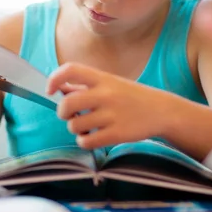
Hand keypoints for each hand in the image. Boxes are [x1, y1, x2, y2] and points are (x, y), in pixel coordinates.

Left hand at [47, 63, 179, 149]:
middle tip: (70, 114)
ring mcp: (112, 114)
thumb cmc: (130, 96)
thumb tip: (58, 87)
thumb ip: (84, 85)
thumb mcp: (109, 83)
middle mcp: (106, 94)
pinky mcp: (117, 134)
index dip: (54, 79)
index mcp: (102, 78)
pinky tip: (93, 136)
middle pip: (67, 103)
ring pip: (74, 125)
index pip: (71, 70)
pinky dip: (84, 141)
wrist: (161, 110)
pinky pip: (86, 141)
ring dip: (75, 128)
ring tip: (86, 126)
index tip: (50, 90)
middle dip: (62, 112)